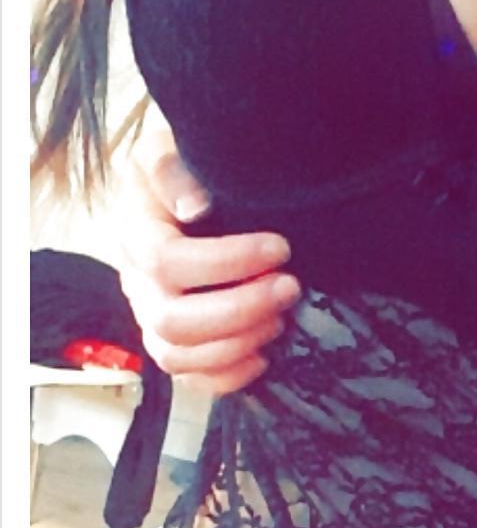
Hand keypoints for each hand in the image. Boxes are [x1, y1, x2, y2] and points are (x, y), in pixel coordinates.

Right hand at [117, 124, 300, 394]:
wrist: (184, 194)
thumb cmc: (186, 169)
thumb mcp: (171, 147)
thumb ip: (175, 170)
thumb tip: (195, 207)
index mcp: (134, 234)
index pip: (168, 262)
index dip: (229, 261)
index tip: (281, 248)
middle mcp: (136, 284)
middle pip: (173, 320)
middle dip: (240, 309)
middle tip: (291, 288)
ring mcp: (151, 319)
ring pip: (178, 356)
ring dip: (237, 343)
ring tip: (280, 319)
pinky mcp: (174, 345)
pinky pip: (189, 380)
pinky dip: (228, 377)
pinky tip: (263, 357)